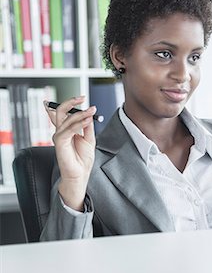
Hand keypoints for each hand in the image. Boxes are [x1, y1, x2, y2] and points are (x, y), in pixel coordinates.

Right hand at [44, 96, 95, 210]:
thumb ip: (87, 126)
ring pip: (67, 118)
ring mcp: (59, 136)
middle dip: (71, 102)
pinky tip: (88, 120)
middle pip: (61, 111)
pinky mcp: (60, 142)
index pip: (63, 113)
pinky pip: (69, 129)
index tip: (82, 98)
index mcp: (66, 130)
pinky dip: (79, 123)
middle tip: (83, 98)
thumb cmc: (82, 159)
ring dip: (81, 114)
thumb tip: (88, 114)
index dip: (70, 103)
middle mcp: (60, 132)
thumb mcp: (89, 139)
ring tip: (92, 111)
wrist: (80, 174)